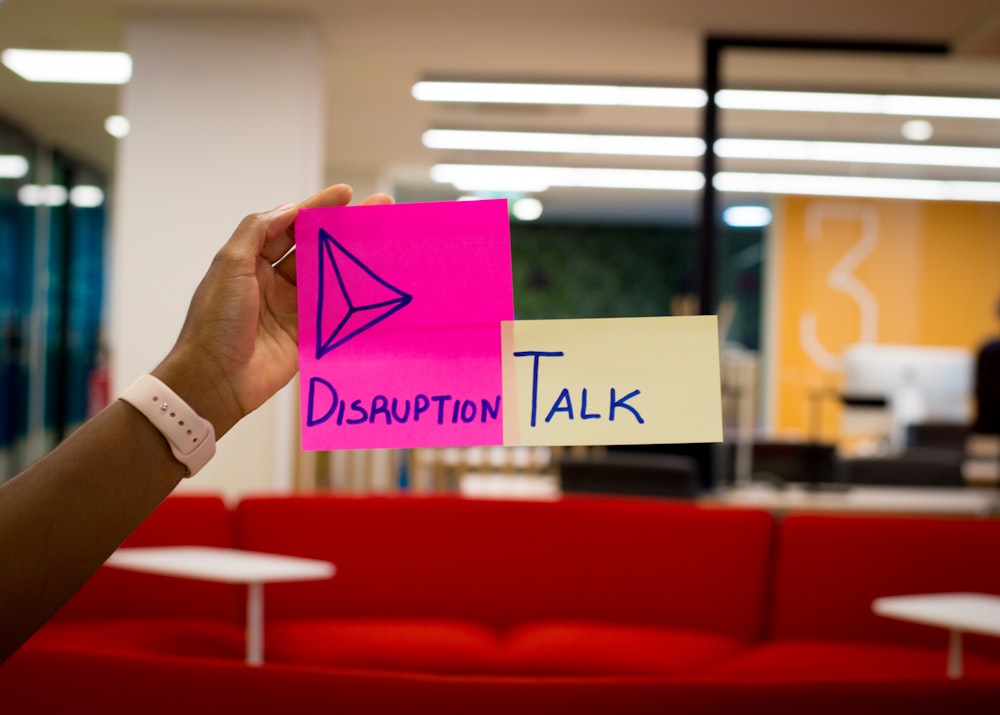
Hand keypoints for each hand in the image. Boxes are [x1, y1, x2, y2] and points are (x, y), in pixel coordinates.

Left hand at [154, 184, 391, 436]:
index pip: (290, 226)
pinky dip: (354, 296)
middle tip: (377, 212)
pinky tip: (376, 282)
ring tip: (384, 242)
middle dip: (344, 229)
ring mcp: (292, 307)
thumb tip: (290, 209)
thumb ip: (257, 231)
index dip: (318, 208)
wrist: (215, 379)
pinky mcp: (306, 333)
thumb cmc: (215, 321)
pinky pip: (334, 309)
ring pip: (329, 276)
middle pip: (315, 248)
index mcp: (251, 261)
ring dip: (354, 260)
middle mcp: (273, 281)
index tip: (346, 194)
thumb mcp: (229, 265)